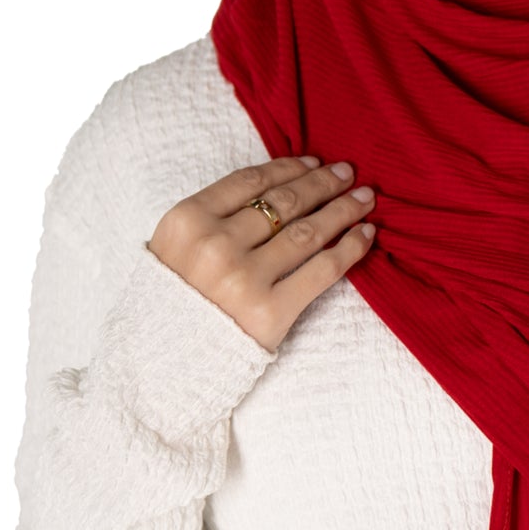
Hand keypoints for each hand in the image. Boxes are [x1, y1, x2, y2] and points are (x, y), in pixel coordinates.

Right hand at [149, 156, 375, 353]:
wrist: (162, 366)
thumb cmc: (171, 303)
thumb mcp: (173, 247)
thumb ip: (213, 217)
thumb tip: (279, 187)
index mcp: (187, 220)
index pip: (251, 181)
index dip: (289, 168)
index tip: (314, 163)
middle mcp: (215, 244)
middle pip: (284, 202)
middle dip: (323, 183)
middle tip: (348, 174)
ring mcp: (244, 278)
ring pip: (308, 230)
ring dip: (343, 209)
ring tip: (364, 199)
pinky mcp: (270, 312)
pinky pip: (322, 270)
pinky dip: (350, 248)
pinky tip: (365, 234)